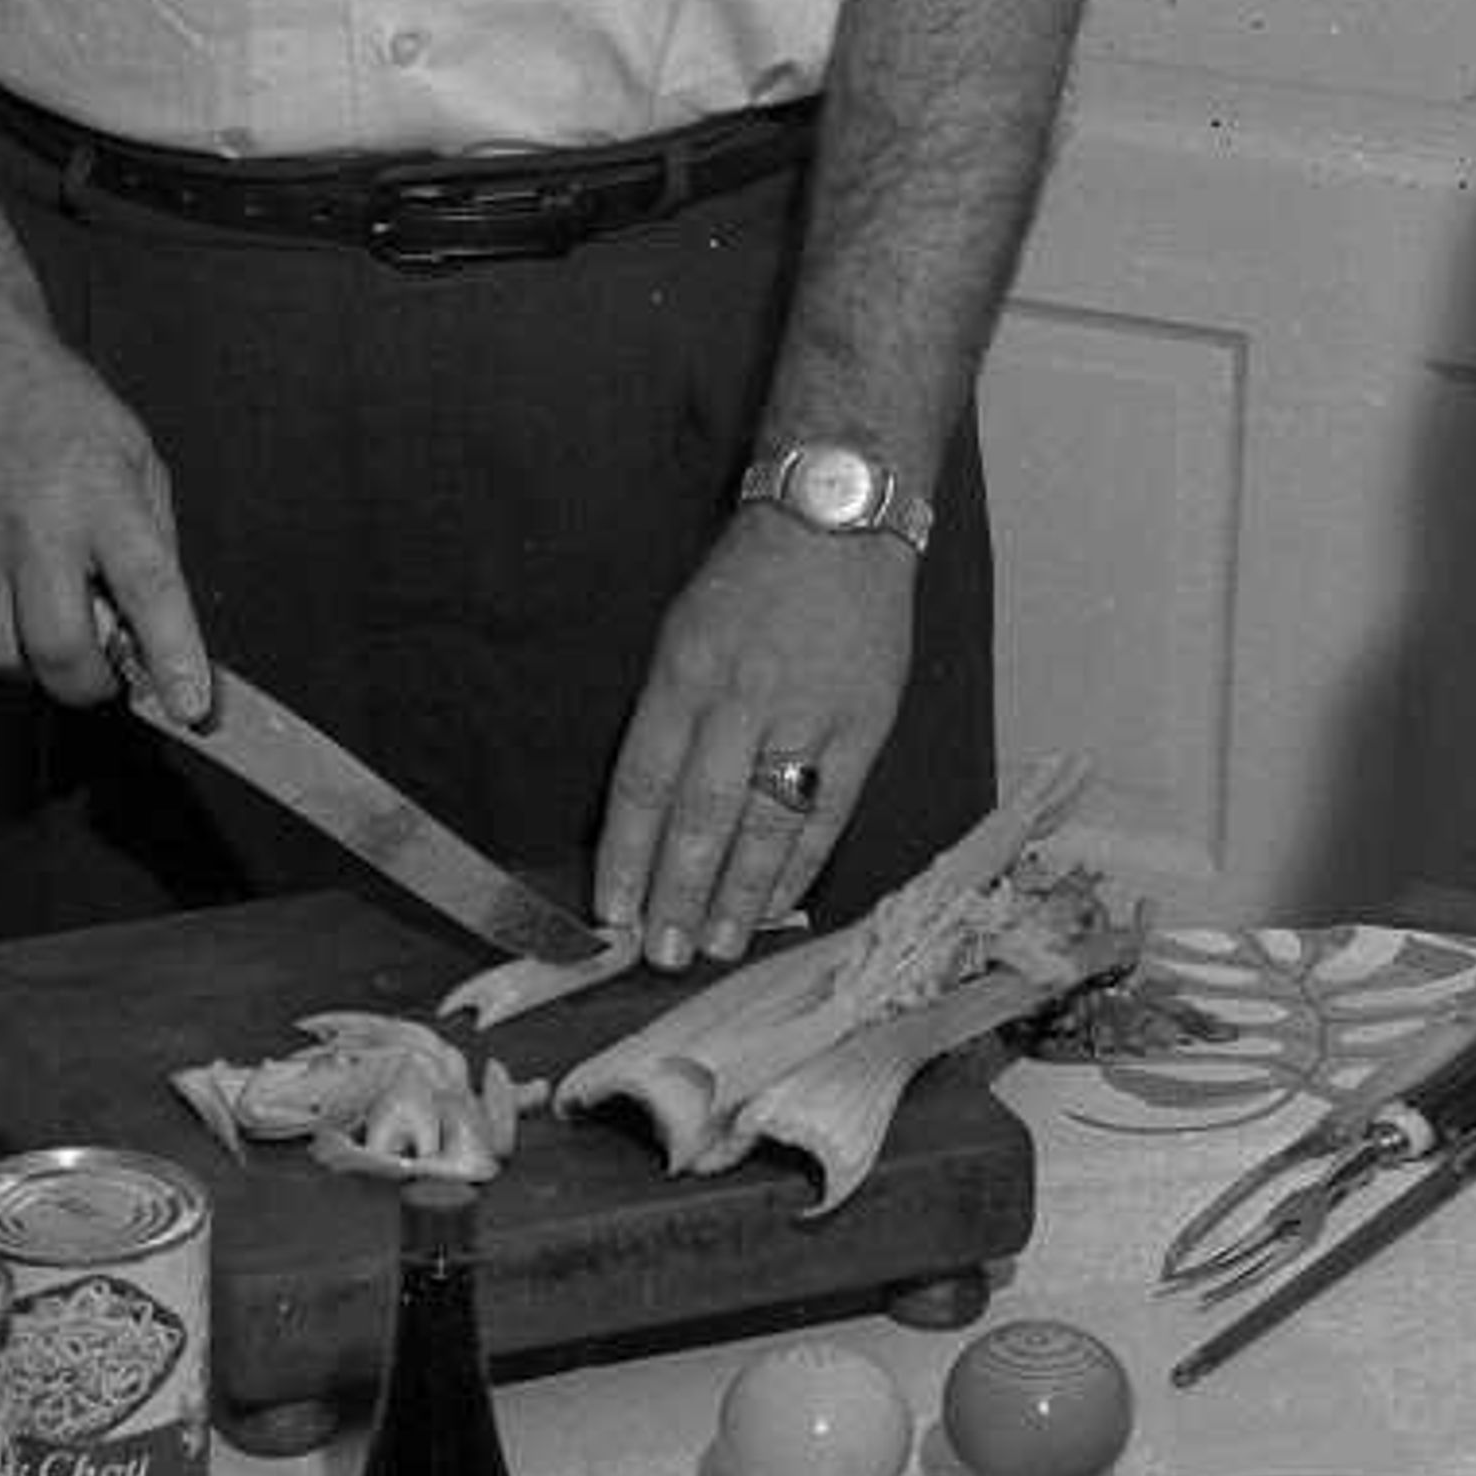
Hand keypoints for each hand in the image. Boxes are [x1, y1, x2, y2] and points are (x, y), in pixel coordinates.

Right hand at [0, 312, 204, 715]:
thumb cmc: (52, 403)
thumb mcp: (133, 454)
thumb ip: (148, 538)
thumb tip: (157, 622)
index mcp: (99, 494)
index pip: (149, 592)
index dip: (174, 659)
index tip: (191, 705)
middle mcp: (32, 523)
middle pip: (59, 647)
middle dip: (91, 684)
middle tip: (107, 673)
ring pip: (0, 654)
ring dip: (35, 665)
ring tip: (52, 627)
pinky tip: (7, 602)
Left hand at [593, 513, 914, 967]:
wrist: (838, 522)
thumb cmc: (749, 579)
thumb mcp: (683, 632)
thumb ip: (668, 716)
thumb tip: (648, 813)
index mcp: (684, 674)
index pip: (642, 782)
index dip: (625, 855)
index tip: (611, 912)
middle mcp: (741, 700)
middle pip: (700, 816)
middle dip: (676, 892)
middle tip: (661, 953)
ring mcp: (807, 715)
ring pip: (765, 824)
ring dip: (738, 894)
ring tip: (718, 945)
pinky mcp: (864, 726)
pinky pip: (828, 811)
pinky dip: (801, 863)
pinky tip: (779, 903)